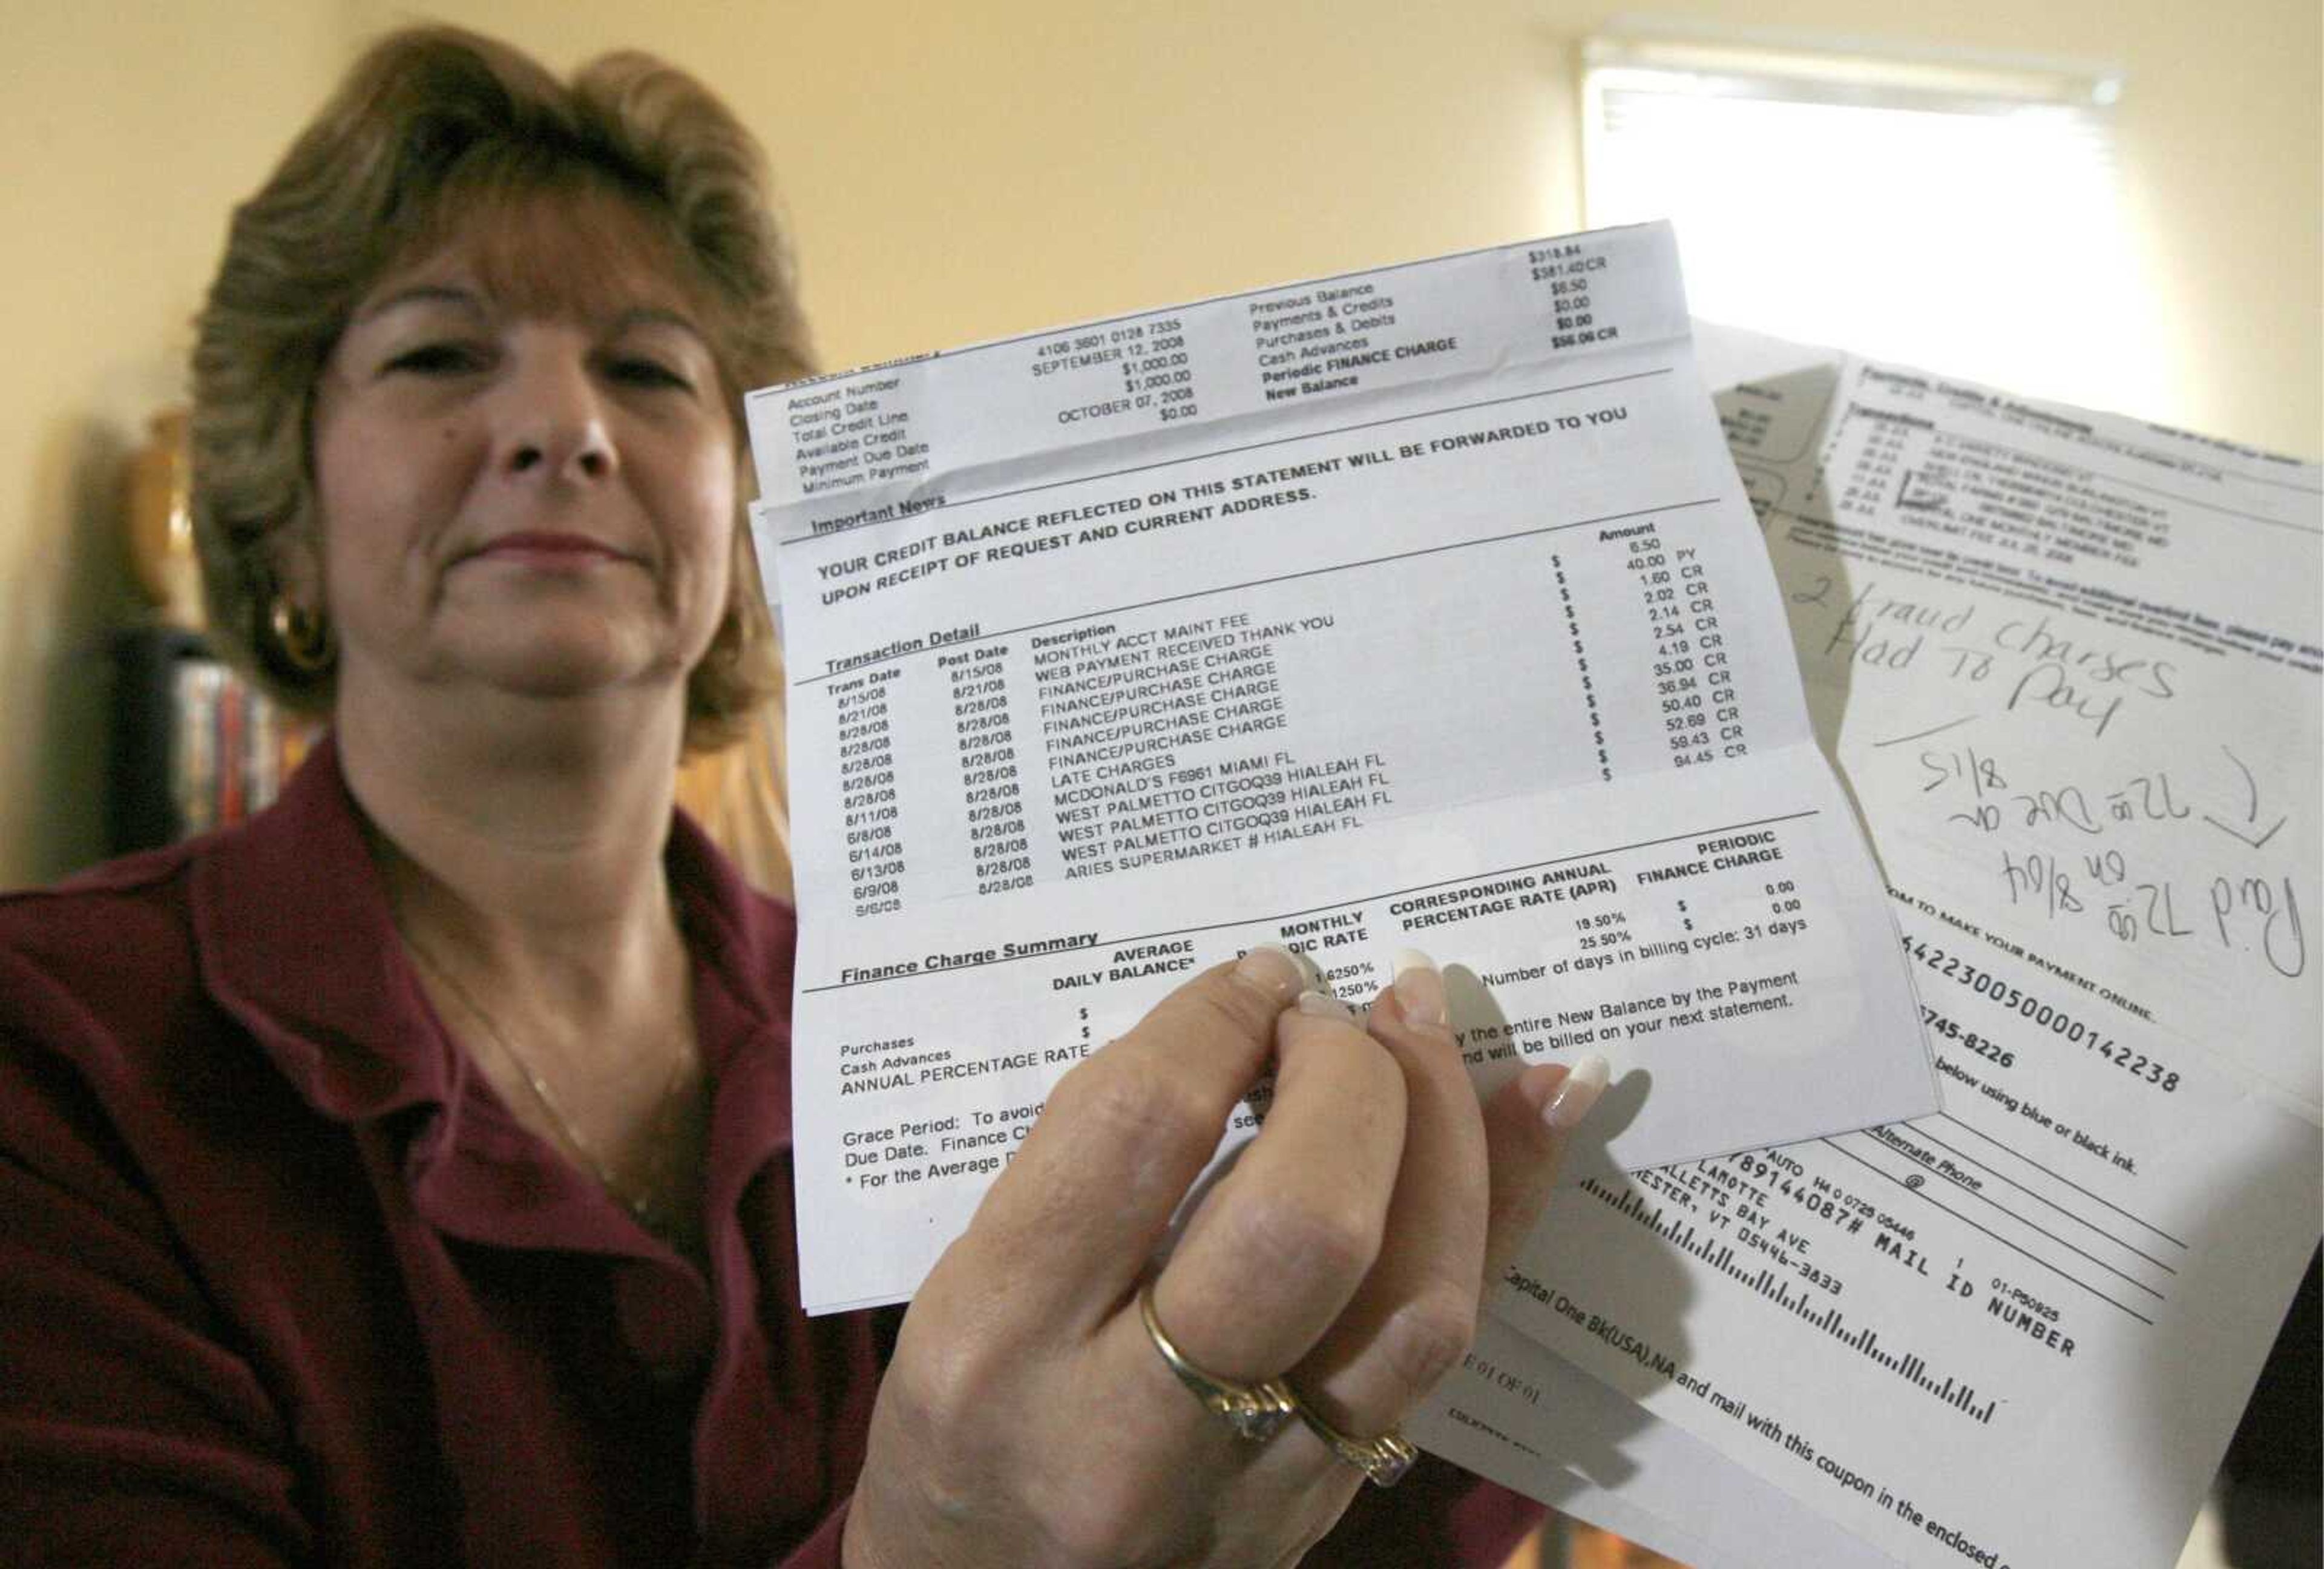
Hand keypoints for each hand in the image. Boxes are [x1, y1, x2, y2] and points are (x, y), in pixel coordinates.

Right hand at [842, 945, 1606, 1568]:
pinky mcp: (1336, 1500)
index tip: (1254, 979)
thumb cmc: (961, 1431)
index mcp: (1002, 1342)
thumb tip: (1244, 1029)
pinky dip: (1505, 1210)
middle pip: (1303, 1220)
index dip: (1216, 1026)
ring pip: (1414, 1298)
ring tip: (1426, 1022)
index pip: (1138, 1138)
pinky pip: (1448, 1349)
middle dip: (1349, 1080)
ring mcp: (1258, 1481)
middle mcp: (1136, 1427)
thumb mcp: (958, 1287)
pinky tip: (1542, 1106)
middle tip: (1335, 1012)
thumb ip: (1088, 1168)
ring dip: (1450, 1132)